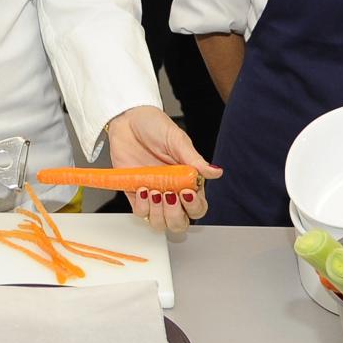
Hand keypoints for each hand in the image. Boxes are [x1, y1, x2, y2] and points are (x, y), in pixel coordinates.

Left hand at [106, 106, 222, 232]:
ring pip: (160, 223)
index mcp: (187, 179)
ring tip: (154, 191)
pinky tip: (142, 188)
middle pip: (180, 222)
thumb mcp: (177, 140)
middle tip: (169, 194)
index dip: (194, 206)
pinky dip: (142, 206)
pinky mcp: (134, 193)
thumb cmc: (154, 126)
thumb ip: (194, 160)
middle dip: (176, 216)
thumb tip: (216, 172)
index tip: (185, 192)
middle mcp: (172, 190)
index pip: (198, 206)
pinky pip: (140, 213)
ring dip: (158, 213)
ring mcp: (153, 194)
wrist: (127, 119)